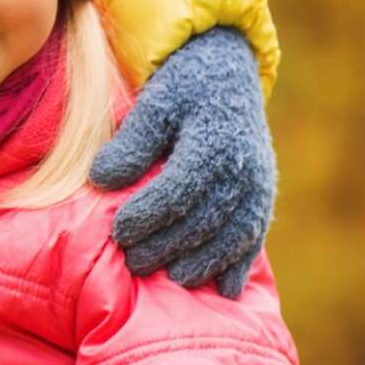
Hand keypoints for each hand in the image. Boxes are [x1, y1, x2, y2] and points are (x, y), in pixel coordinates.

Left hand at [90, 27, 275, 297]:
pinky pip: (254, 238)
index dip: (147, 215)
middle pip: (204, 221)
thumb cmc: (182, 88)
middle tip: (133, 263)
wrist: (227, 73)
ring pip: (232, 237)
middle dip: (167, 246)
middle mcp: (243, 170)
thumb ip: (131, 143)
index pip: (178, 191)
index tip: (118, 232)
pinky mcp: (263, 197)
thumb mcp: (154, 103)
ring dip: (203, 262)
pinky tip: (222, 290)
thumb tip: (100, 180)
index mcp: (214, 144)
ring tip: (172, 278)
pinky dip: (238, 265)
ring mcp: (259, 187)